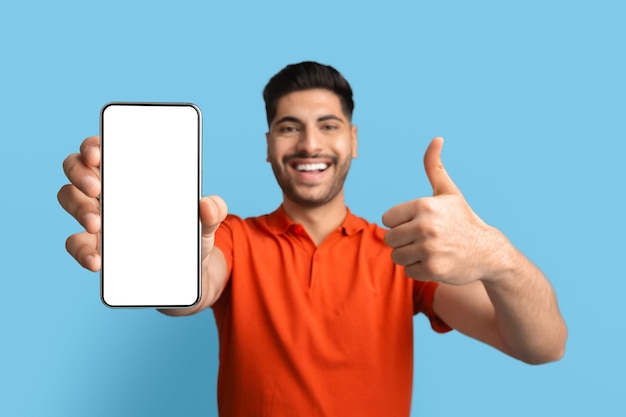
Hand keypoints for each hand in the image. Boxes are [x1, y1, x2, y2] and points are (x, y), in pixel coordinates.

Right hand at [58, 136, 228, 272]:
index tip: (99, 152)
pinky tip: (97, 259)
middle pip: (76, 168)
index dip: (95, 145)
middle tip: (97, 187)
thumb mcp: (206, 221)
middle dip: (80, 172)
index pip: (104, 148)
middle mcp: (108, 191)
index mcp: (132, 173)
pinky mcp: (94, 248)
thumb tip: (207, 204)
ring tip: (96, 223)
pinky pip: (76, 244)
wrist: (191, 275)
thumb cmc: (191, 235)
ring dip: (78, 208)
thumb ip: (213, 211)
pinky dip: (82, 251)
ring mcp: (97, 219)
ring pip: (69, 200)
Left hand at [382, 137, 503, 284]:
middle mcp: (425, 226)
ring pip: (397, 256)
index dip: (401, 223)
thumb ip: (434, 167)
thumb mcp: (449, 192)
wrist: (488, 252)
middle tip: (424, 240)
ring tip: (430, 250)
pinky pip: (408, 271)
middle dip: (404, 241)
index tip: (418, 224)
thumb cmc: (463, 220)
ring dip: (410, 256)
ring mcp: (429, 249)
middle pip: (390, 239)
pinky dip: (419, 270)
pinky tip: (436, 262)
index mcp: (424, 205)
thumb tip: (436, 138)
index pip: (388, 219)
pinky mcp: (433, 269)